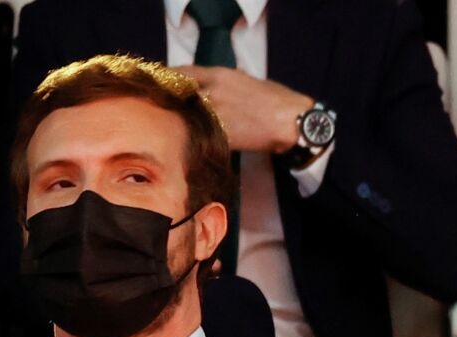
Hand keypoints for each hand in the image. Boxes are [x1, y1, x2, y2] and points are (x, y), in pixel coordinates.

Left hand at [175, 66, 312, 154]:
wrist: (291, 122)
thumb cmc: (277, 100)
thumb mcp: (249, 80)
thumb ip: (227, 81)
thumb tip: (215, 84)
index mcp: (220, 75)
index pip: (183, 73)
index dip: (170, 79)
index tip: (164, 85)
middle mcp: (213, 92)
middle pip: (179, 96)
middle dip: (172, 103)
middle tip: (166, 110)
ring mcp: (216, 115)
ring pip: (187, 118)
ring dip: (181, 123)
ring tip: (176, 129)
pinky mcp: (222, 136)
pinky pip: (201, 136)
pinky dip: (196, 139)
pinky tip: (193, 143)